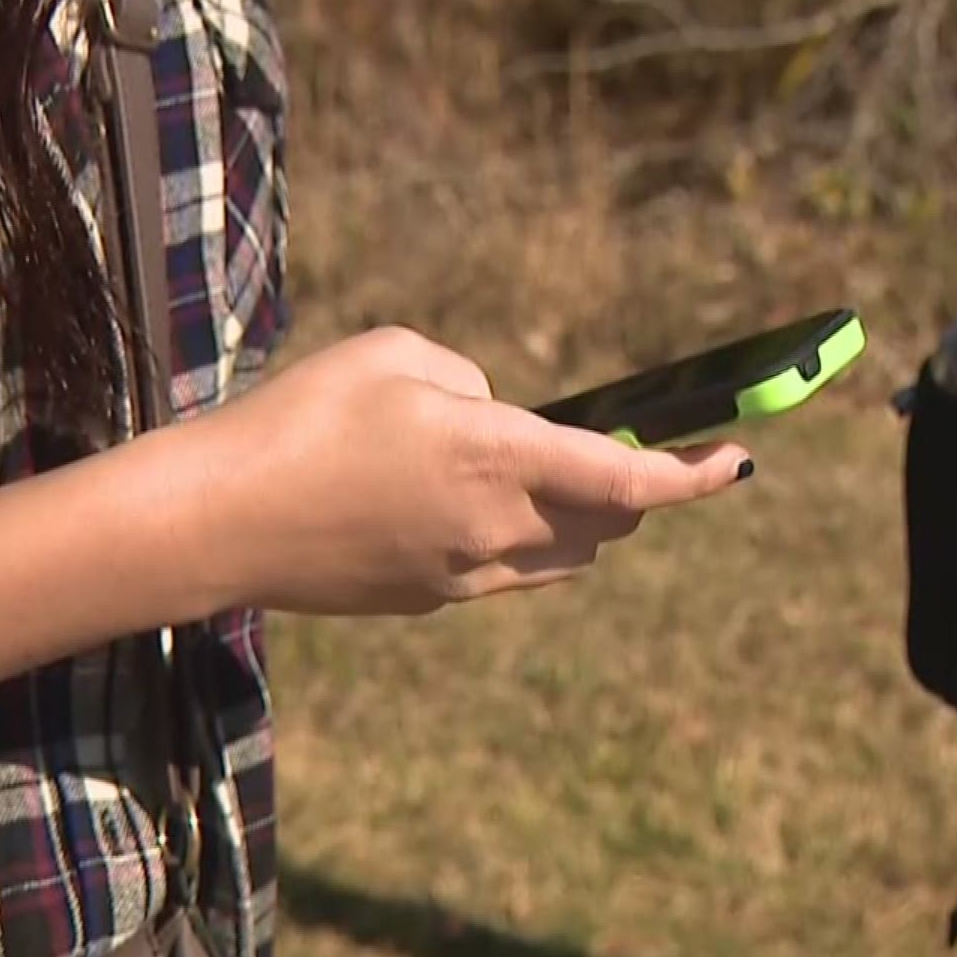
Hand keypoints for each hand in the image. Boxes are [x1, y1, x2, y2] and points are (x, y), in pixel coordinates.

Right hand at [163, 327, 752, 616]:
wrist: (218, 521)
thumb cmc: (300, 417)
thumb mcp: (396, 355)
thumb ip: (475, 384)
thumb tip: (500, 420)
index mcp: (498, 457)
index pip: (632, 479)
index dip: (697, 474)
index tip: (739, 461)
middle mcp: (498, 528)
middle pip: (611, 523)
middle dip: (635, 488)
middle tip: (623, 448)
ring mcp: (466, 576)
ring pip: (567, 556)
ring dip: (582, 520)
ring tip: (539, 474)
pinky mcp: (432, 601)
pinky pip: (509, 573)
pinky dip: (521, 540)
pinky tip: (461, 505)